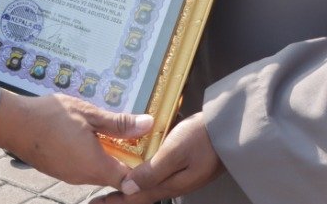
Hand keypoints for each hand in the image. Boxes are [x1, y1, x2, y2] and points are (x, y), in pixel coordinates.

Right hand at [0, 91, 150, 189]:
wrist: (13, 123)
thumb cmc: (50, 116)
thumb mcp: (89, 114)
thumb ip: (119, 123)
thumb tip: (147, 124)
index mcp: (95, 166)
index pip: (128, 180)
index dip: (139, 168)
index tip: (143, 150)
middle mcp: (83, 177)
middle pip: (113, 176)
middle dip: (123, 158)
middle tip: (128, 135)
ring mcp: (69, 176)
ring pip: (97, 171)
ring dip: (105, 155)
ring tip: (105, 132)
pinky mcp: (59, 171)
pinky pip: (82, 168)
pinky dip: (89, 156)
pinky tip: (84, 135)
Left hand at [91, 112, 224, 203]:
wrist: (230, 130)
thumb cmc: (201, 138)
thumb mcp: (174, 152)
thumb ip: (151, 171)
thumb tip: (127, 188)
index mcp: (169, 185)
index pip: (136, 197)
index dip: (116, 201)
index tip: (97, 203)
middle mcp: (173, 184)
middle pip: (142, 195)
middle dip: (121, 198)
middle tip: (101, 199)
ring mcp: (180, 176)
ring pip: (149, 187)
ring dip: (131, 189)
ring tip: (115, 187)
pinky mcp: (185, 167)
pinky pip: (158, 177)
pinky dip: (143, 178)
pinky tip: (138, 171)